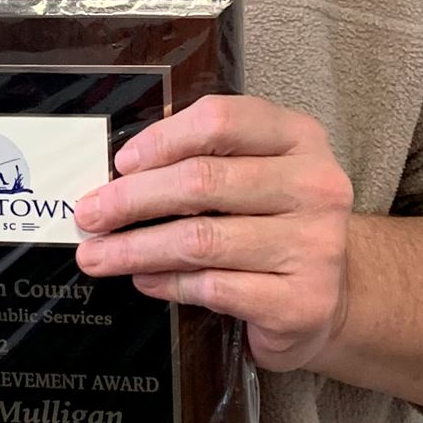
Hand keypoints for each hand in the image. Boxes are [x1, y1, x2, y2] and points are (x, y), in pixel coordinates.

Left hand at [72, 92, 354, 373]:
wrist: (332, 295)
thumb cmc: (276, 225)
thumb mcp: (257, 173)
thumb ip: (205, 159)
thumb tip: (121, 173)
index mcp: (300, 138)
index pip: (222, 121)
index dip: (162, 139)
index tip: (121, 163)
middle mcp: (315, 186)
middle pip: (203, 181)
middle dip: (132, 199)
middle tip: (89, 215)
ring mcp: (314, 246)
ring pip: (201, 240)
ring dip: (136, 248)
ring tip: (97, 255)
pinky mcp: (301, 302)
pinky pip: (214, 287)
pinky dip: (168, 282)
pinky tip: (143, 280)